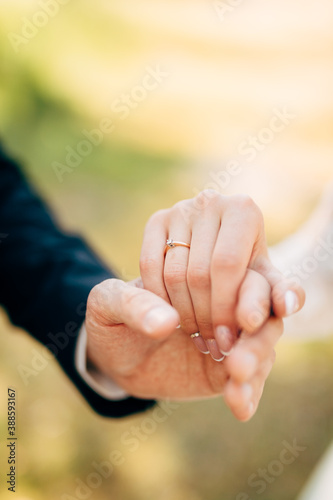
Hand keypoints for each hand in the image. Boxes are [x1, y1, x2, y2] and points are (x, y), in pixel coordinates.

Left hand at [86, 278, 282, 420]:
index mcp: (206, 273)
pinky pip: (248, 381)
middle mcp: (227, 303)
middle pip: (264, 312)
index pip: (244, 275)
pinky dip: (248, 393)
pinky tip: (240, 407)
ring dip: (256, 363)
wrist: (113, 354)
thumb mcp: (109, 303)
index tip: (245, 319)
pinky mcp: (227, 371)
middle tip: (239, 360)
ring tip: (236, 381)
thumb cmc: (114, 318)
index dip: (253, 295)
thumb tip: (167, 322)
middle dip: (259, 336)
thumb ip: (133, 304)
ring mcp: (231, 338)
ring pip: (263, 346)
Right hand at [140, 191, 304, 356]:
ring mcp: (179, 209)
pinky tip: (172, 318)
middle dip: (206, 317)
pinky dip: (158, 299)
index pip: (227, 265)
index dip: (225, 307)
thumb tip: (287, 306)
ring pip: (173, 273)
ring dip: (183, 314)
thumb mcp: (266, 283)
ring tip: (198, 336)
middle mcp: (210, 201)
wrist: (218, 255)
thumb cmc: (246, 273)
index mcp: (243, 210)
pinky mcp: (156, 220)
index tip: (229, 339)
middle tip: (214, 345)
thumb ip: (282, 295)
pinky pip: (149, 266)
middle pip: (199, 272)